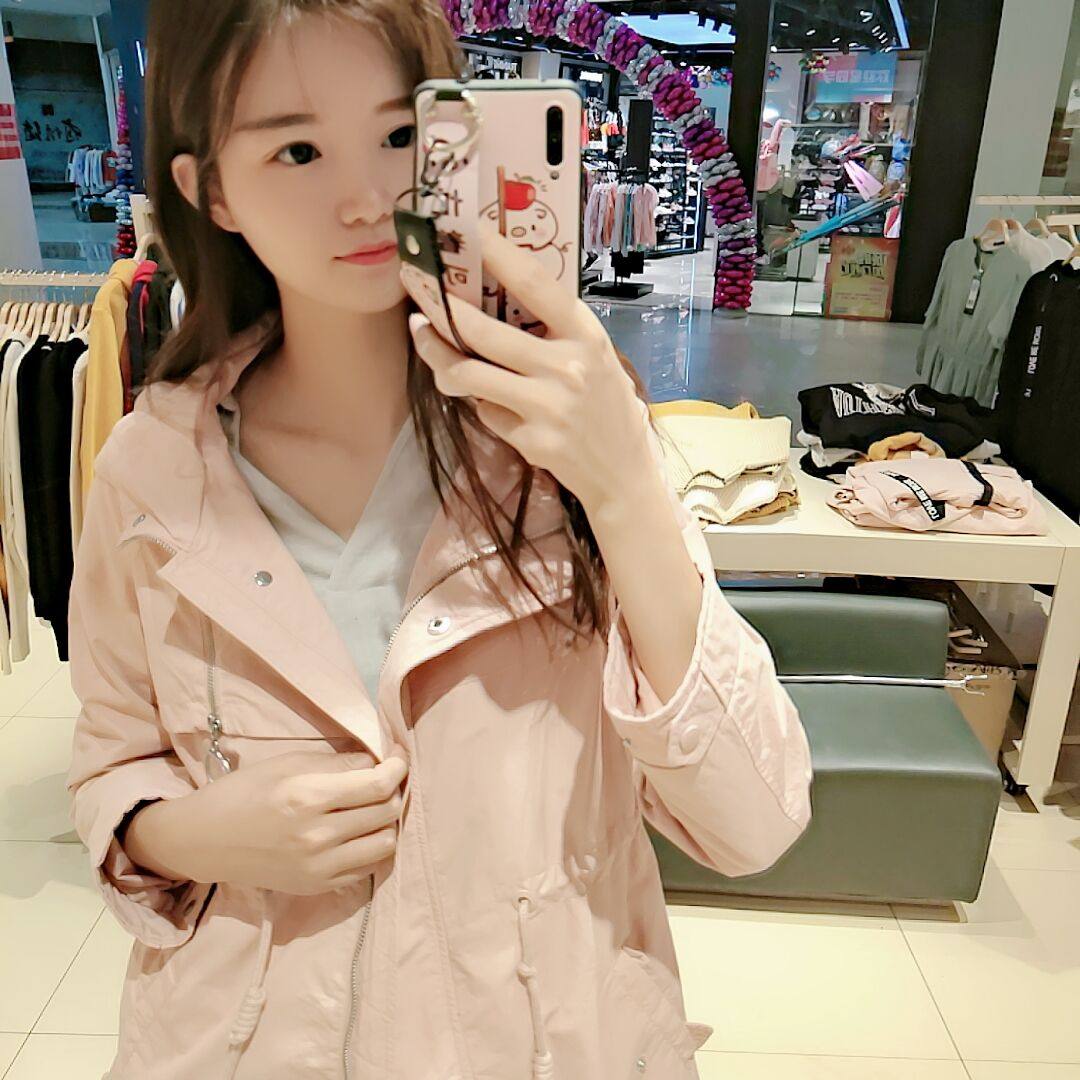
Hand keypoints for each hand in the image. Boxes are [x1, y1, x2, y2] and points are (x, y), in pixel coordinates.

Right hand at [125, 748, 407, 895]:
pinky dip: (372, 847)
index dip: (398, 768)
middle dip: (395, 790)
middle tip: (387, 778)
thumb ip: (338, 763)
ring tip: (374, 807)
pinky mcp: (317, 887)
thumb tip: (379, 761)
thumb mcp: (289, 764)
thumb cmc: (246, 791)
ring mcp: (319, 868)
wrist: (205, 840)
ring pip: (386, 843)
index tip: (399, 757)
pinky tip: (360, 832)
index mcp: (308, 797)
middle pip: (386, 812)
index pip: (377, 785)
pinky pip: (367, 868)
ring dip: (388, 821)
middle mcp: (318, 837)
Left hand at [402, 225, 650, 514]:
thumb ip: (556, 332)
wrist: (624, 472)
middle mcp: (567, 367)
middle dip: (441, 307)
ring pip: (468, 373)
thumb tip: (496, 297)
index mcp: (586, 335)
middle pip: (483, 331)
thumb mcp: (596, 357)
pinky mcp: (530, 441)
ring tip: (422, 336)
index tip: (467, 230)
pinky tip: (478, 394)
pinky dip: (476, 401)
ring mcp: (546, 407)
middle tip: (416, 287)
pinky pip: (484, 411)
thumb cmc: (608, 407)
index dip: (497, 254)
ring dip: (436, 354)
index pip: (535, 284)